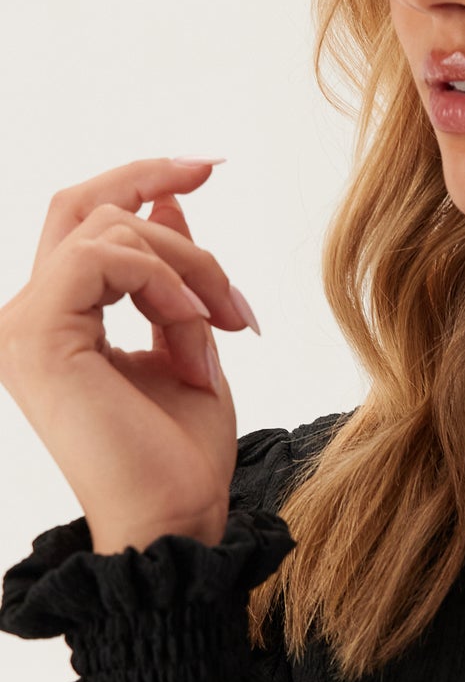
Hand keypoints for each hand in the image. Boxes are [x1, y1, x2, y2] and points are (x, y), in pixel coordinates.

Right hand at [0, 157, 258, 553]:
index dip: (140, 178)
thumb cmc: (183, 454)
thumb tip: (170, 200)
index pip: (83, 221)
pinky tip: (196, 324)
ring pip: (109, 230)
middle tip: (220, 204)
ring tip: (224, 325)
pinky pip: (103, 258)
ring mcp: (24, 326)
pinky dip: (165, 281)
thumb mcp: (188, 341)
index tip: (208, 165)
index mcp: (60, 321)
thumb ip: (171, 275)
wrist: (176, 516)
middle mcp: (29, 318)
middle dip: (157, 186)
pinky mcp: (37, 336)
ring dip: (188, 266)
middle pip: (84, 207)